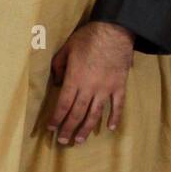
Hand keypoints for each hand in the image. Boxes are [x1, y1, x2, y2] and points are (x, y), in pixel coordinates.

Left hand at [47, 21, 134, 144]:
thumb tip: (58, 82)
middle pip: (77, 113)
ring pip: (95, 114)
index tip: (51, 128)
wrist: (114, 30)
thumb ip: (58, 66)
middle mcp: (89, 87)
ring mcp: (105, 88)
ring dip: (86, 128)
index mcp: (75, 79)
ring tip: (80, 140)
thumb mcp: (66, 48)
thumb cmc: (88, 38)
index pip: (63, 104)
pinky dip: (114, 117)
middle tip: (63, 141)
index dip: (56, 118)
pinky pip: (117, 105)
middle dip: (68, 128)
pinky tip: (110, 128)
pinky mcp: (119, 85)